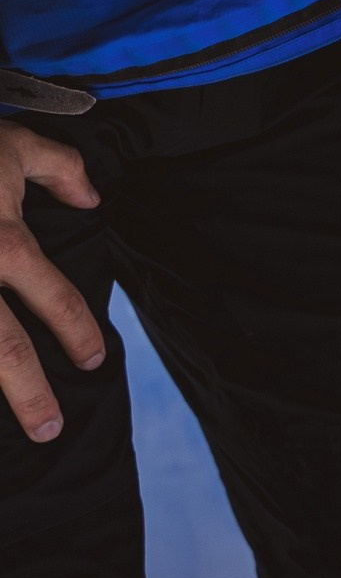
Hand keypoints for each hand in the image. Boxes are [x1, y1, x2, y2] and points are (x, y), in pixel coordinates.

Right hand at [0, 121, 104, 442]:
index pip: (56, 300)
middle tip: (51, 429)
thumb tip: (92, 198)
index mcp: (5, 245)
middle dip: (29, 394)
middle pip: (4, 350)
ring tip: (5, 433)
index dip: (79, 333)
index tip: (94, 361)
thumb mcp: (11, 144)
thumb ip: (59, 168)